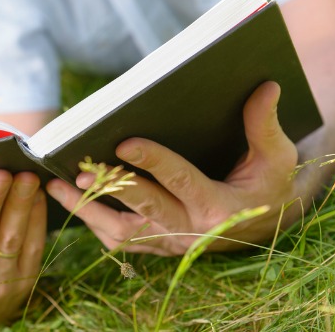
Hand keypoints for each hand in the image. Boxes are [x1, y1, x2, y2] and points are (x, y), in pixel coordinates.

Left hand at [47, 82, 308, 255]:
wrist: (265, 226)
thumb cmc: (268, 186)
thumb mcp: (276, 158)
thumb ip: (265, 125)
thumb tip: (266, 86)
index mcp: (217, 207)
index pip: (181, 181)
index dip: (153, 162)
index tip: (124, 143)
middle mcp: (190, 231)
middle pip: (144, 211)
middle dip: (112, 190)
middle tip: (83, 170)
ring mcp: (171, 244)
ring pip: (122, 234)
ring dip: (88, 212)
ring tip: (58, 187)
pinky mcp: (158, 248)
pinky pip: (121, 242)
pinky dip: (94, 224)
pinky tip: (73, 202)